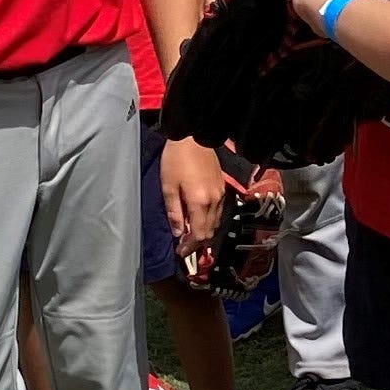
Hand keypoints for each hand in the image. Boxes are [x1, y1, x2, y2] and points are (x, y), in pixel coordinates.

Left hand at [160, 133, 227, 250]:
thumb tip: (178, 233)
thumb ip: (174, 212)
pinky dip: (209, 220)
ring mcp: (220, 194)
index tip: (180, 252)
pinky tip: (198, 218)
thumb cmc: (176, 159)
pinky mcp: (222, 187)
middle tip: (183, 246)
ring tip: (190, 234)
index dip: (190, 247)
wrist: (193, 137)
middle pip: (209, 232)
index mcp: (200, 202)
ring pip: (216, 223)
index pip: (199, 234)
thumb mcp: (168, 186)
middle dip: (197, 242)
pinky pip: (218, 212)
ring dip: (204, 232)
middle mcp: (214, 201)